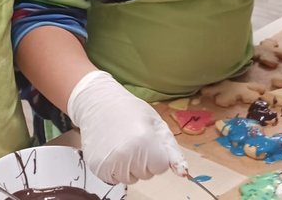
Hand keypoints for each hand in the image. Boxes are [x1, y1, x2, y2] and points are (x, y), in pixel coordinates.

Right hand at [66, 70, 186, 184]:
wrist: (98, 102)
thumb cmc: (130, 110)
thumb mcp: (157, 124)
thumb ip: (172, 151)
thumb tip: (184, 174)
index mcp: (144, 142)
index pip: (160, 167)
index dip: (156, 154)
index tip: (147, 140)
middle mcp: (126, 155)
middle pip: (146, 174)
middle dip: (144, 161)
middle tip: (133, 139)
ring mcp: (109, 162)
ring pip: (130, 179)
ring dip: (129, 167)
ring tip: (121, 144)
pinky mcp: (96, 167)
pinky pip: (114, 179)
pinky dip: (115, 169)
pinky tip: (111, 150)